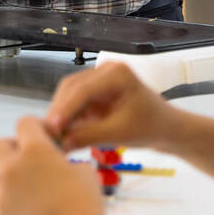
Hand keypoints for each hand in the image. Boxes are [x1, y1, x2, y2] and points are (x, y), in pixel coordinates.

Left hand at [0, 116, 105, 214]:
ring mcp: (3, 194)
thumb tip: (61, 167)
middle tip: (30, 161)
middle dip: (12, 149)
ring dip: (11, 181)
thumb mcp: (85, 171)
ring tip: (33, 194)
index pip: (24, 124)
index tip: (47, 137)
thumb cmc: (84, 201)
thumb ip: (67, 163)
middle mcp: (12, 168)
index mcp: (34, 150)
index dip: (36, 127)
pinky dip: (12, 208)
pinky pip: (0, 207)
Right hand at [45, 61, 177, 151]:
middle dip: (59, 112)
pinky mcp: (96, 91)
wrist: (167, 129)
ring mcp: (100, 79)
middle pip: (71, 88)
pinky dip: (69, 118)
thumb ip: (88, 137)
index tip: (51, 128)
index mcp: (116, 73)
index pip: (82, 90)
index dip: (64, 109)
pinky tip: (63, 134)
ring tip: (52, 137)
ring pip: (70, 95)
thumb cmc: (150, 128)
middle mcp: (105, 70)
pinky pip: (76, 103)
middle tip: (46, 135)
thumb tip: (60, 144)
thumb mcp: (119, 134)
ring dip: (61, 115)